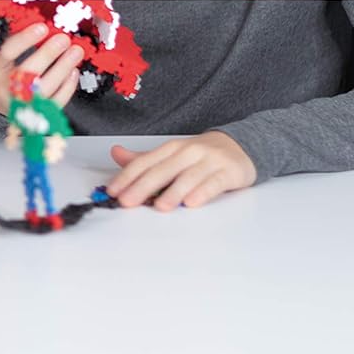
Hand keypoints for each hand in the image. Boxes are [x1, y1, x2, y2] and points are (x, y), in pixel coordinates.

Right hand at [0, 24, 83, 114]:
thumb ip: (10, 35)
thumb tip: (35, 14)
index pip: (6, 52)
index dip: (25, 40)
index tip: (42, 27)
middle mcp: (2, 87)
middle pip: (26, 73)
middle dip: (48, 54)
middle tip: (64, 39)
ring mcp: (17, 103)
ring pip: (42, 90)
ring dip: (62, 69)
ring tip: (75, 52)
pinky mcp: (32, 113)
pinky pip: (52, 104)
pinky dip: (67, 88)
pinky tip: (73, 72)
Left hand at [105, 131, 256, 210]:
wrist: (240, 146)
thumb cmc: (200, 156)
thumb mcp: (171, 155)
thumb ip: (145, 159)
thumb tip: (115, 153)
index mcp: (171, 148)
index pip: (145, 162)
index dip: (127, 177)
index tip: (114, 191)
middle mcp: (188, 152)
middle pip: (162, 170)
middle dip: (143, 186)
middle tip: (128, 201)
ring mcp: (209, 161)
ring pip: (188, 177)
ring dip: (173, 192)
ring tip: (160, 206)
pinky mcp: (228, 172)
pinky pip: (214, 183)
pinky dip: (202, 192)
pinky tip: (192, 202)